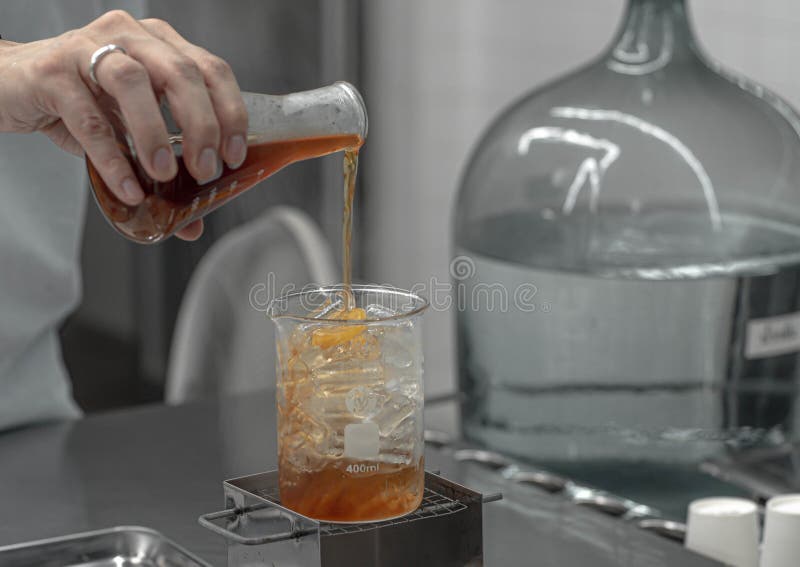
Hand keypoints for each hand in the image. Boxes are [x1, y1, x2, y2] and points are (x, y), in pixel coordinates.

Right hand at [0, 10, 248, 240]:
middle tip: (206, 170)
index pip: (211, 70)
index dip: (230, 113)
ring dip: (155, 134)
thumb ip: (164, 170)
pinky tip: (128, 189)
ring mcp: (88, 48)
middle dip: (201, 126)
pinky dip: (112, 159)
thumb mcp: (130, 132)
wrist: (10, 84)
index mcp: (160, 44)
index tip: (234, 156)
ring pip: (133, 84)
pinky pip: (89, 118)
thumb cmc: (81, 102)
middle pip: (180, 73)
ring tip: (165, 175)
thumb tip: (192, 224)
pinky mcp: (53, 72)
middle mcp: (129, 36)